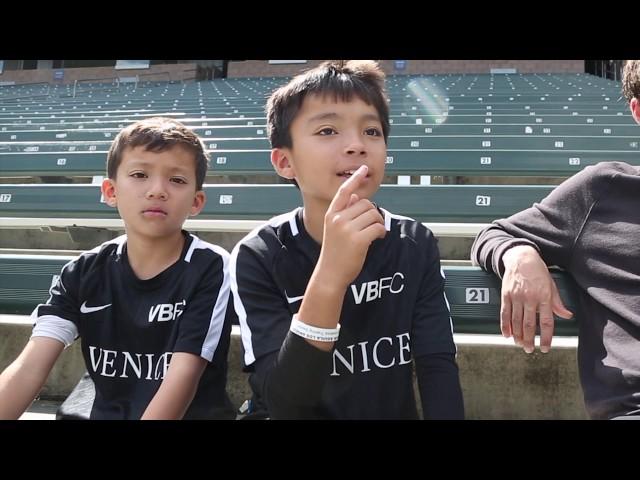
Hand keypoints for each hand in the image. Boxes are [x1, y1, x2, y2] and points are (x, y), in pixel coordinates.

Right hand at [317, 165, 385, 288]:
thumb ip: (344, 212)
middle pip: (365, 204)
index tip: (363, 168)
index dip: (354, 179)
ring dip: (379, 222)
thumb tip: (356, 196)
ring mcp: (347, 229)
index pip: (343, 192)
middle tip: (375, 225)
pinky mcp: (358, 240)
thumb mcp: (334, 229)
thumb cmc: (335, 253)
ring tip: (376, 232)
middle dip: (374, 213)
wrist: (330, 274)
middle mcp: (338, 219)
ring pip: (373, 214)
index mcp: (331, 215)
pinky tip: (378, 238)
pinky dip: (381, 232)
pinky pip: (378, 227)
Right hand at [501, 245, 572, 352]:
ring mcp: (517, 297)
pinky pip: (505, 313)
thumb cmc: (538, 271)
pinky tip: (507, 334)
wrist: (521, 257)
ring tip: (520, 344)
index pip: (547, 322)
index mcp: (544, 297)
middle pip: (529, 324)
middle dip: (529, 340)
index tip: (545, 348)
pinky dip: (505, 325)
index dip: (546, 337)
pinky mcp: (506, 295)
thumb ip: (557, 303)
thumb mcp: (551, 285)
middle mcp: (530, 298)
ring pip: (516, 321)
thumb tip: (567, 316)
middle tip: (530, 350)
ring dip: (518, 335)